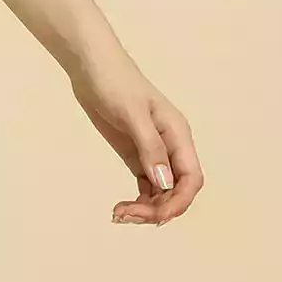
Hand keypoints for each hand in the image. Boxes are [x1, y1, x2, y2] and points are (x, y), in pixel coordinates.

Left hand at [67, 54, 203, 226]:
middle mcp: (170, 146)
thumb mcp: (132, 113)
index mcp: (178, 134)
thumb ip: (149, 148)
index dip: (179, 201)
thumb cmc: (115, 82)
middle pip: (176, 191)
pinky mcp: (135, 154)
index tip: (156, 216)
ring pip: (161, 192)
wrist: (90, 65)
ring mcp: (153, 151)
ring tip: (119, 214)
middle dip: (157, 208)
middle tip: (126, 215)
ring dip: (146, 209)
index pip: (191, 178)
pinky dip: (138, 200)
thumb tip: (166, 184)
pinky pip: (146, 186)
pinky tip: (120, 208)